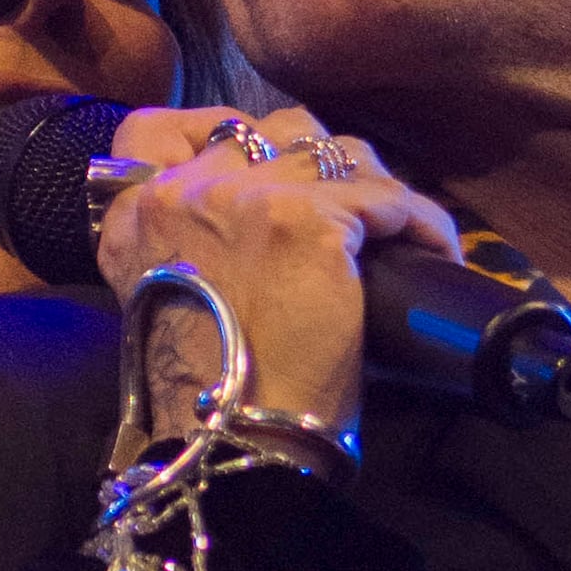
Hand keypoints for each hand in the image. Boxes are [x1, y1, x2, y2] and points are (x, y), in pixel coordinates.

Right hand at [92, 102, 457, 436]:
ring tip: (396, 230)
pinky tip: (434, 250)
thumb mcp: (167, 299)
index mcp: (136, 215)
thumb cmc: (210, 395)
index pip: (158, 128)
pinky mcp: (305, 220)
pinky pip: (386, 196)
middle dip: (317, 161)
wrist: (231, 442)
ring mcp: (245, 198)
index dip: (223, 134)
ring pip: (333, 151)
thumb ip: (185, 245)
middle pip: (268, 130)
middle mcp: (180, 191)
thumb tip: (249, 225)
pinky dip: (421, 222)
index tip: (268, 165)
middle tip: (350, 207)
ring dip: (373, 186)